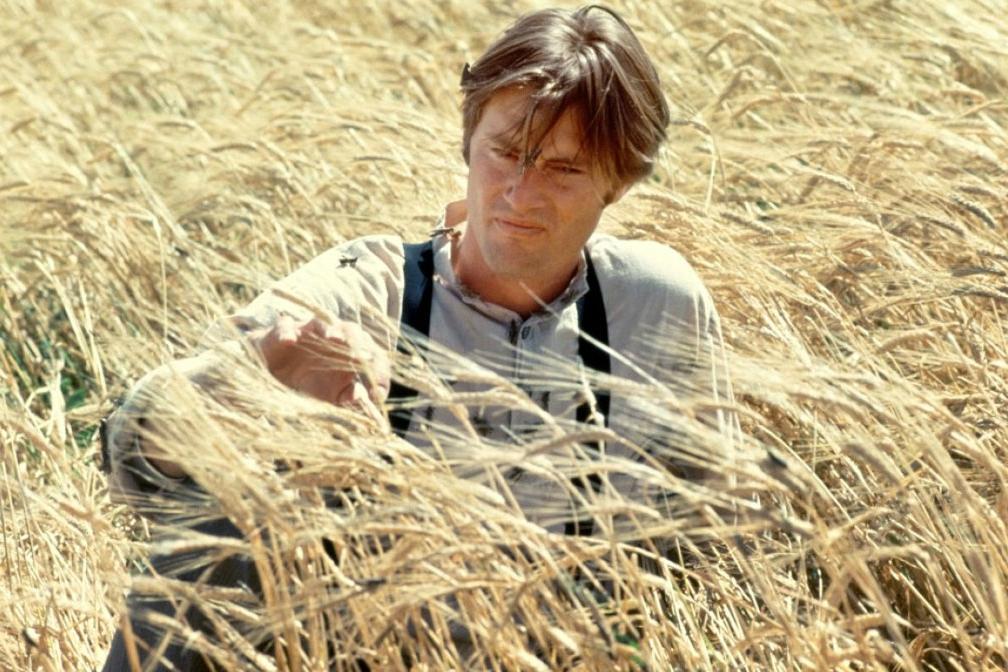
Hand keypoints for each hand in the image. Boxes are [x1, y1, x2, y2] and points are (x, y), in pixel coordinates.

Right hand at [252, 314, 390, 415]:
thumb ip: (348, 397)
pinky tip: (289, 340)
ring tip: (335, 338)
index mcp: (351, 351)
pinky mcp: (282, 332)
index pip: (372, 353)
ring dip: (329, 330)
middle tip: (364, 357)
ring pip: (321, 324)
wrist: (274, 371)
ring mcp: (307, 332)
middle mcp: (332, 337)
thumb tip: (363, 400)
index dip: (378, 370)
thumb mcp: (332, 394)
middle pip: (351, 331)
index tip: (378, 392)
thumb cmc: (310, 379)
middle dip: (358, 343)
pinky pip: (284, 328)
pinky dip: (287, 332)